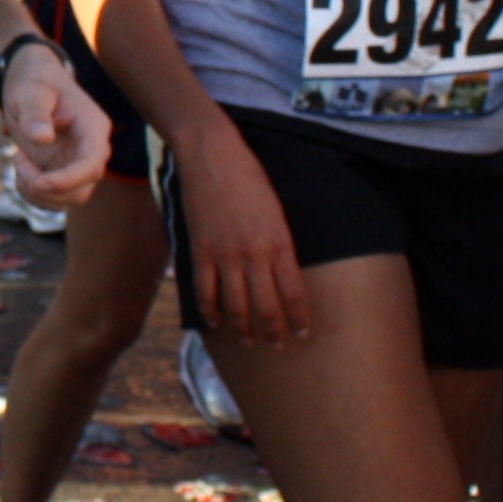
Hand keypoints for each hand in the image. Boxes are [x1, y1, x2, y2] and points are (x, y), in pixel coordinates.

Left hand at [0, 41, 109, 209]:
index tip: (40, 182)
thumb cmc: (34, 82)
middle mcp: (91, 150)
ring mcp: (78, 164)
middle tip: (18, 159)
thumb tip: (42, 138)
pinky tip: (21, 167)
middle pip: (82, 190)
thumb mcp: (30, 91)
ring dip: (37, 193)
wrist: (32, 83)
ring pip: (69, 200)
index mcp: (92, 128)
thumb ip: (35, 112)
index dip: (70, 180)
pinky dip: (32, 193)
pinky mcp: (63, 173)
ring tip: (19, 160)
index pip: (93, 163)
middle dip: (47, 188)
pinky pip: (53, 198)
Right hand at [173, 119, 309, 347]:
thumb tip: (283, 275)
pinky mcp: (200, 250)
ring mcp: (225, 254)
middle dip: (274, 331)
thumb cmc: (250, 178)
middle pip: (267, 306)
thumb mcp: (277, 211)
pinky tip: (216, 323)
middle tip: (278, 346)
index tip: (303, 334)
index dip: (299, 318)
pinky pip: (205, 291)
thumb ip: (280, 244)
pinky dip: (210, 311)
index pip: (294, 293)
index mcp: (280, 242)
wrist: (212, 155)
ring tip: (250, 341)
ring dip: (244, 329)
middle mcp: (254, 253)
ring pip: (236, 305)